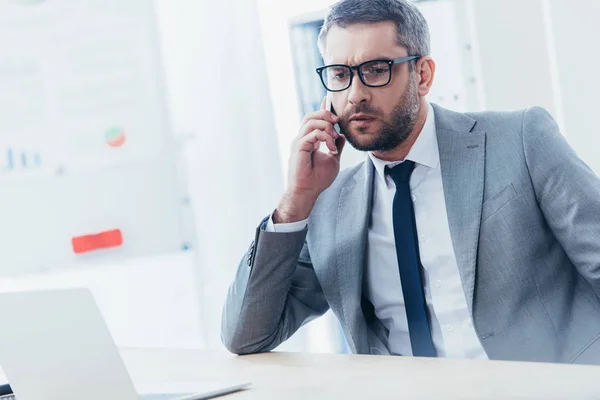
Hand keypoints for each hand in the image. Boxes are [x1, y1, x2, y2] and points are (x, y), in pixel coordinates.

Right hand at [274, 97, 346, 222]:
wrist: (308, 191)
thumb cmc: (318, 179)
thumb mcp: (333, 159)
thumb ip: (336, 146)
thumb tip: (342, 135)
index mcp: (309, 140)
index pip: (315, 120)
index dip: (322, 109)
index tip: (328, 100)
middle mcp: (302, 139)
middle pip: (311, 116)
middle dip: (325, 114)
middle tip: (337, 122)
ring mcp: (299, 142)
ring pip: (310, 121)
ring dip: (326, 126)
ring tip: (334, 138)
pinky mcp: (298, 147)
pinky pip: (312, 133)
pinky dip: (324, 137)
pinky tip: (330, 147)